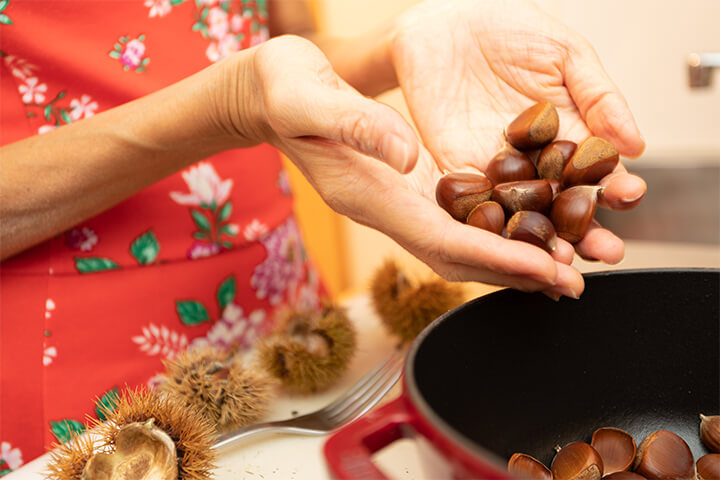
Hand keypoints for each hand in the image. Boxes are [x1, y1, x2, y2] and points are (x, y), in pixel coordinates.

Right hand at [227, 35, 561, 291]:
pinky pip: (456, 219)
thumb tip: (409, 153)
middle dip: (512, 272)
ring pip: (461, 245)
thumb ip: (356, 124)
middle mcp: (385, 207)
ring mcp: (395, 201)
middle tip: (569, 281)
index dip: (491, 256)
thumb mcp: (309, 98)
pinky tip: (528, 229)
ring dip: (511, 260)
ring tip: (564, 266)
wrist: (267, 96)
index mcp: (365, 194)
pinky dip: (495, 231)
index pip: (436, 238)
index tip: (540, 266)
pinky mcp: (406, 187)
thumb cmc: (281, 91)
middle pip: (456, 256)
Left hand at [390, 0, 646, 295]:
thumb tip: (634, 143)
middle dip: (586, 230)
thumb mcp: (565, 53)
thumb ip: (598, 96)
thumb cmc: (507, 27)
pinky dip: (489, 228)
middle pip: (563, 205)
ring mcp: (494, 169)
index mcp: (566, 133)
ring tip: (560, 261)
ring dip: (541, 242)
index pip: (596, 171)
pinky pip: (474, 205)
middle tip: (607, 251)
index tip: (629, 195)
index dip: (614, 186)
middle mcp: (532, 160)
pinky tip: (505, 245)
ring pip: (522, 216)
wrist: (444, 20)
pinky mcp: (455, 170)